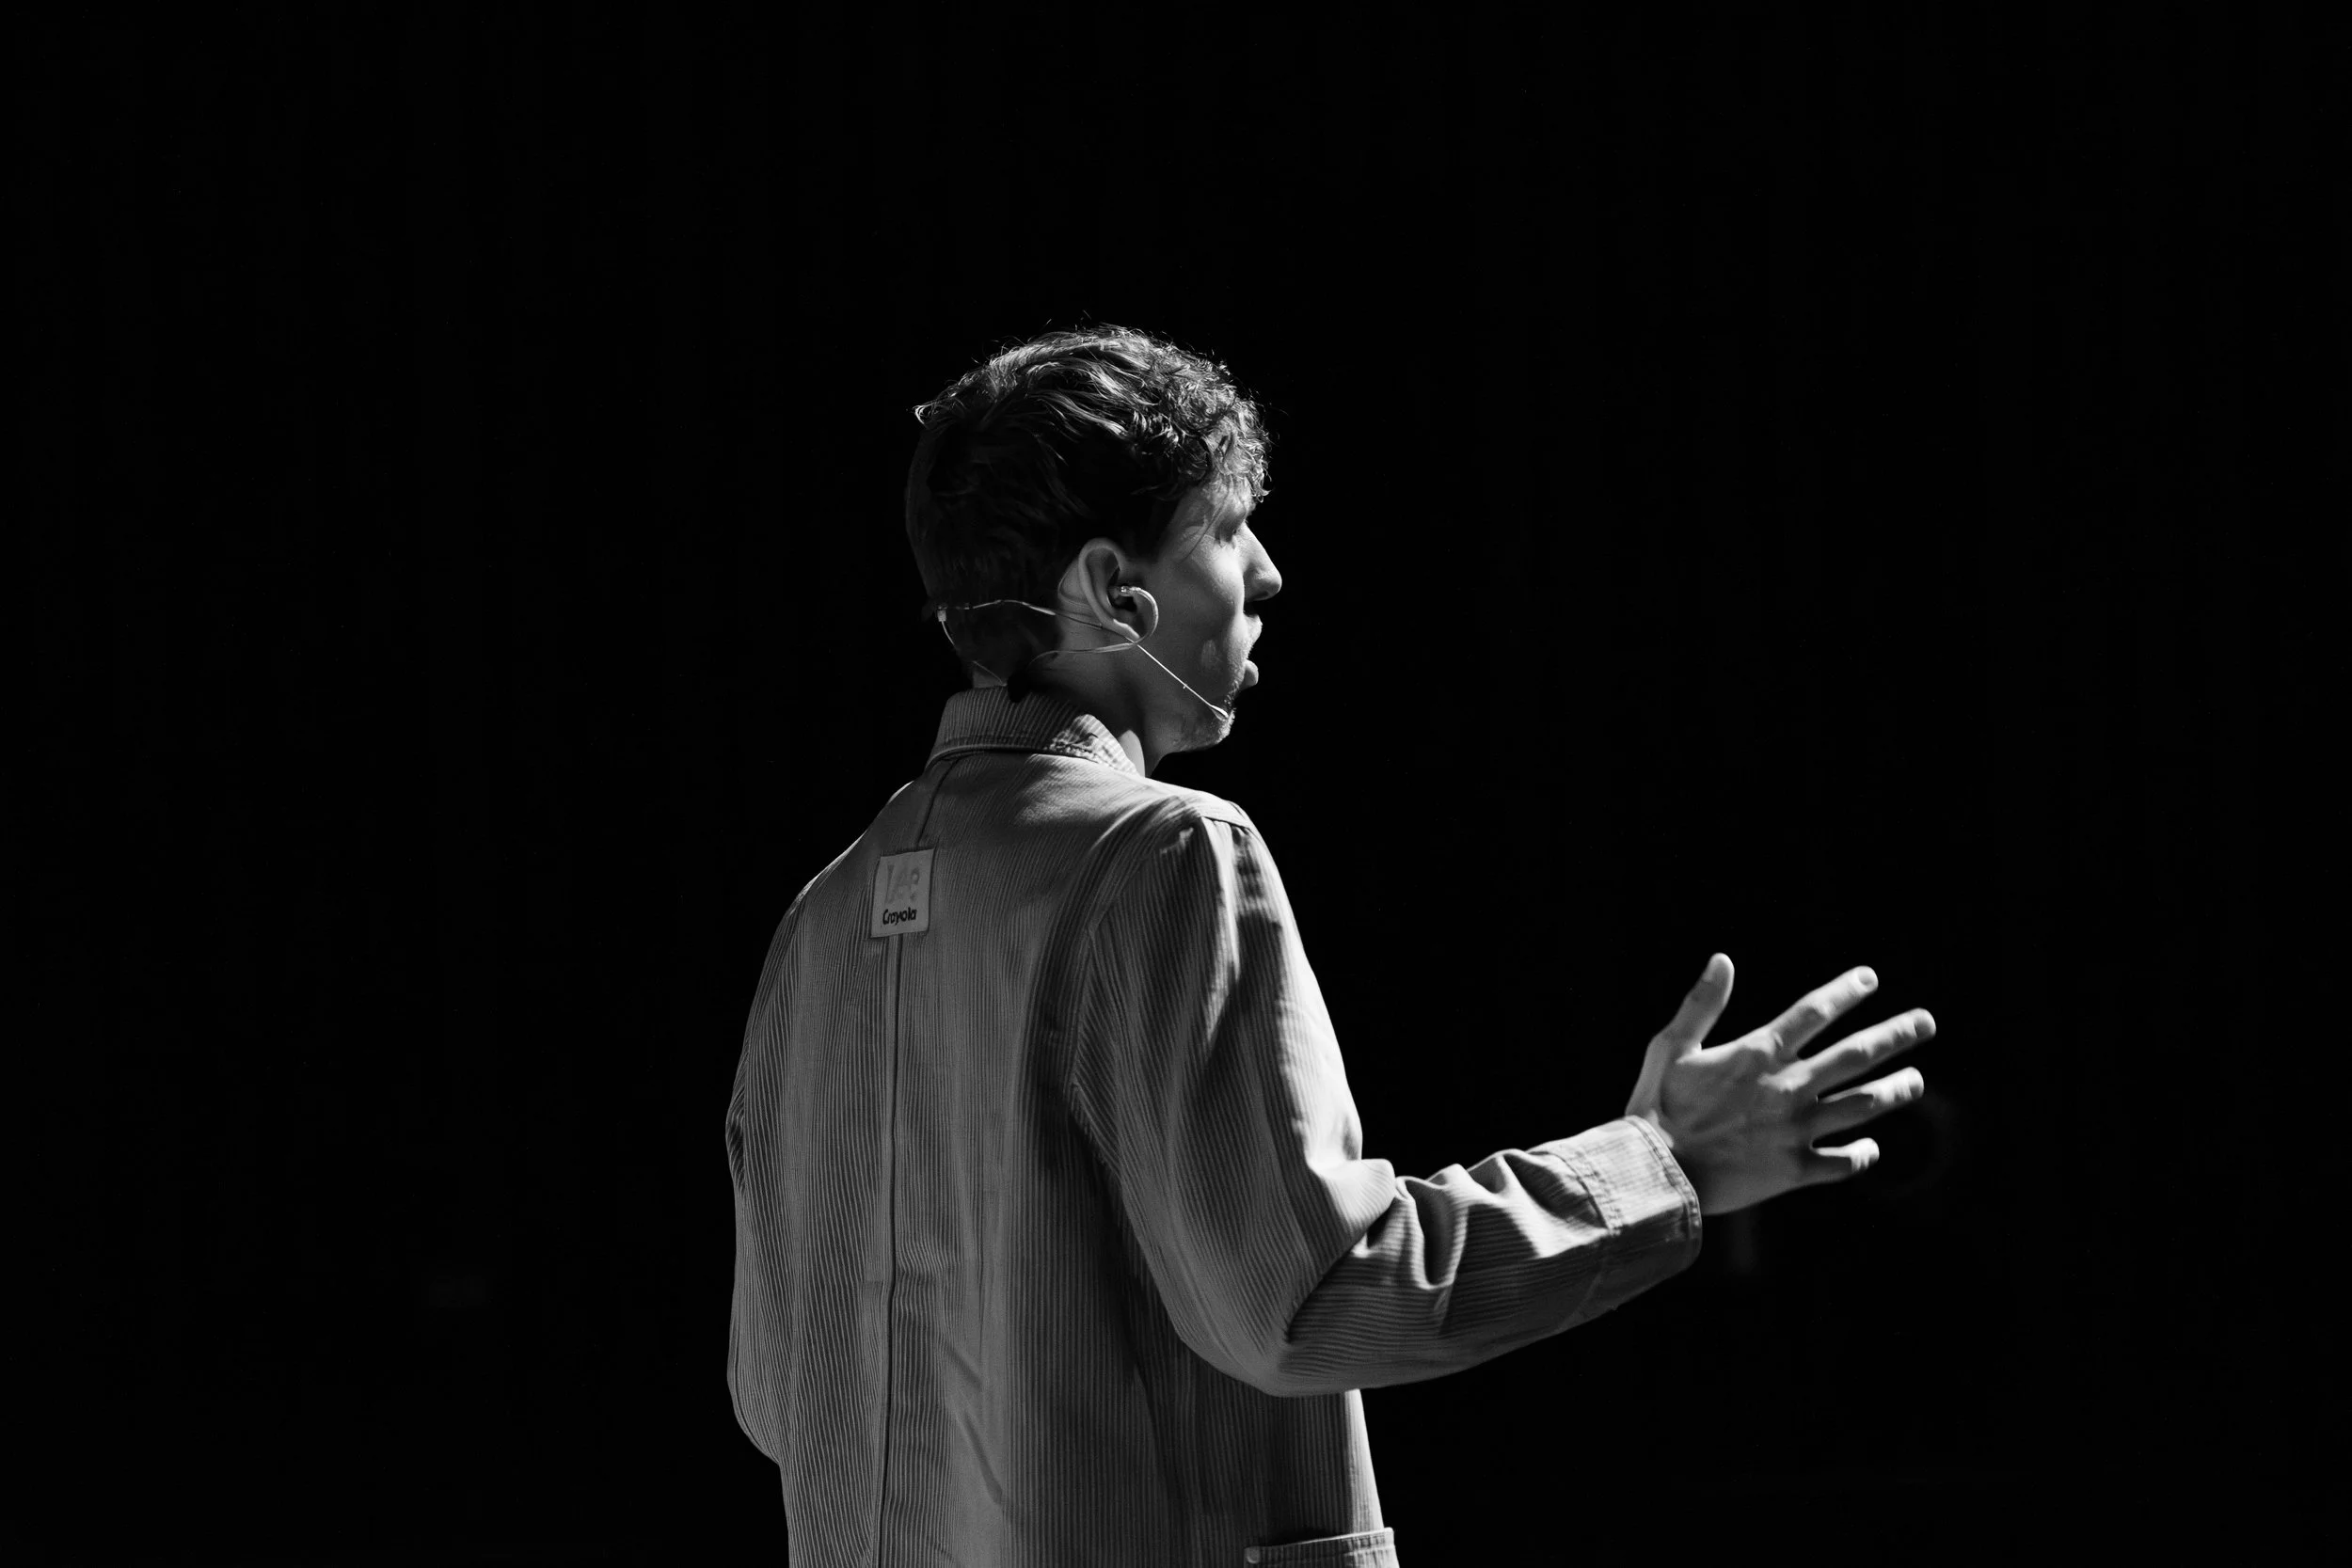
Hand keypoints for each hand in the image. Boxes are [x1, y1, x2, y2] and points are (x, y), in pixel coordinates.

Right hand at [1624, 954, 1935, 1215]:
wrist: (1655, 1173)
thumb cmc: (1657, 1106)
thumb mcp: (1671, 1046)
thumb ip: (1701, 1004)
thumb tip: (1722, 959)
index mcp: (1758, 1054)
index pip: (1813, 1012)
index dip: (1845, 992)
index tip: (1870, 979)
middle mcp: (1787, 1088)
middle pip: (1855, 1055)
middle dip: (1895, 1035)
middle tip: (1926, 1022)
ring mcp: (1795, 1130)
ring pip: (1861, 1105)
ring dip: (1894, 1091)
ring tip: (1916, 1081)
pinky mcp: (1794, 1170)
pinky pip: (1841, 1162)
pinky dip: (1860, 1155)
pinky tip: (1871, 1148)